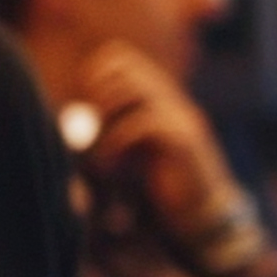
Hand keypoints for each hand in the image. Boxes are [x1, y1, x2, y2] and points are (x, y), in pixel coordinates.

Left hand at [74, 41, 246, 252]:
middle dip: (98, 95)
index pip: (121, 58)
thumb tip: (72, 125)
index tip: (86, 109)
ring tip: (100, 151)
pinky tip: (112, 167)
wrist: (204, 217)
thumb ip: (112, 132)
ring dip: (105, 119)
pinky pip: (141, 125)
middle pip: (125, 69)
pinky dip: (116, 144)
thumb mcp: (134, 152)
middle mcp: (172, 102)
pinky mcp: (183, 141)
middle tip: (91, 130)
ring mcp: (181, 118)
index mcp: (160, 100)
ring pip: (133, 91)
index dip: (95, 76)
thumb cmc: (163, 185)